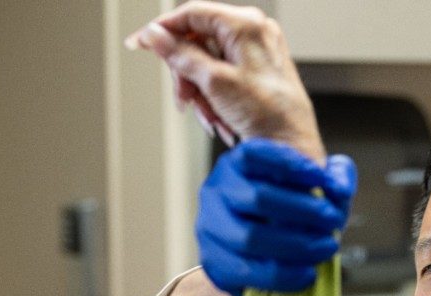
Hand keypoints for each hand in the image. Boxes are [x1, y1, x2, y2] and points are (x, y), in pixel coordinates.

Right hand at [127, 1, 324, 162]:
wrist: (290, 145)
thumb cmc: (266, 113)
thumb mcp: (214, 81)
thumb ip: (181, 54)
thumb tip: (155, 35)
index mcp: (246, 24)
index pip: (193, 14)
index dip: (163, 29)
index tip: (140, 43)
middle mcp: (254, 32)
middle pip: (198, 41)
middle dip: (186, 73)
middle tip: (184, 98)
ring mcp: (257, 52)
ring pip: (208, 63)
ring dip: (200, 92)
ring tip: (208, 115)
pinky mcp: (257, 72)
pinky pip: (223, 77)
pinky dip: (214, 97)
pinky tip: (220, 118)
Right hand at [198, 139, 355, 295]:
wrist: (260, 252)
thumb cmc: (288, 210)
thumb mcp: (312, 187)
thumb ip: (334, 178)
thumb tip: (341, 187)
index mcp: (236, 164)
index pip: (255, 154)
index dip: (290, 165)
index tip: (323, 178)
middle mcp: (216, 191)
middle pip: (258, 197)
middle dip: (304, 210)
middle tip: (334, 220)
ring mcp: (210, 228)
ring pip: (250, 238)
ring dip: (297, 245)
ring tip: (327, 247)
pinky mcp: (213, 263)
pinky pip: (247, 272)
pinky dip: (283, 275)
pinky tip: (308, 274)